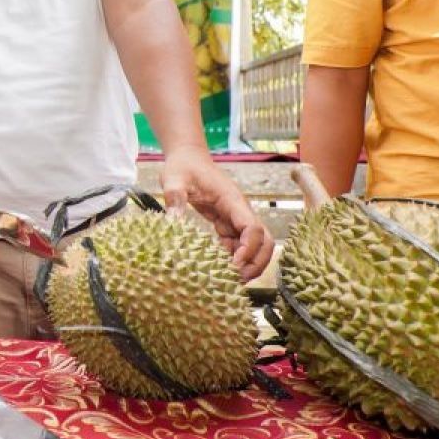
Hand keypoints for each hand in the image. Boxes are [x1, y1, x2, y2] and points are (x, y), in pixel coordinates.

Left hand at [161, 146, 274, 281]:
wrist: (187, 158)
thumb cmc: (183, 166)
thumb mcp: (174, 180)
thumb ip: (175, 199)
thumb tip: (173, 223)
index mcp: (232, 200)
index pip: (253, 228)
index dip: (248, 249)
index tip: (233, 264)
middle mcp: (240, 211)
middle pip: (264, 241)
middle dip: (256, 262)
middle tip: (238, 280)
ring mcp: (236, 217)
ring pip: (255, 245)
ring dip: (249, 263)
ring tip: (231, 280)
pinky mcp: (228, 223)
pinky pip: (239, 244)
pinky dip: (235, 258)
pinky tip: (219, 267)